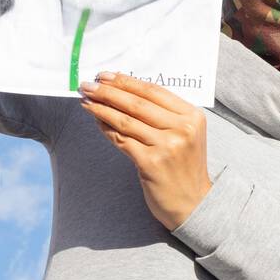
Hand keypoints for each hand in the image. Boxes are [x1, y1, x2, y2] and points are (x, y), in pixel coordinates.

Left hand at [78, 73, 212, 230]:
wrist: (193, 204)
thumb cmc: (183, 168)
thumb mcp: (184, 135)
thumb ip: (162, 115)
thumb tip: (123, 92)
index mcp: (192, 116)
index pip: (153, 91)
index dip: (126, 81)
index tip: (105, 76)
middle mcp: (182, 129)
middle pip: (137, 103)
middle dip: (108, 91)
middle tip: (88, 85)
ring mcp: (167, 146)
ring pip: (126, 120)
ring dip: (101, 108)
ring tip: (86, 101)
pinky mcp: (151, 163)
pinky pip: (122, 140)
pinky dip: (106, 129)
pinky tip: (96, 122)